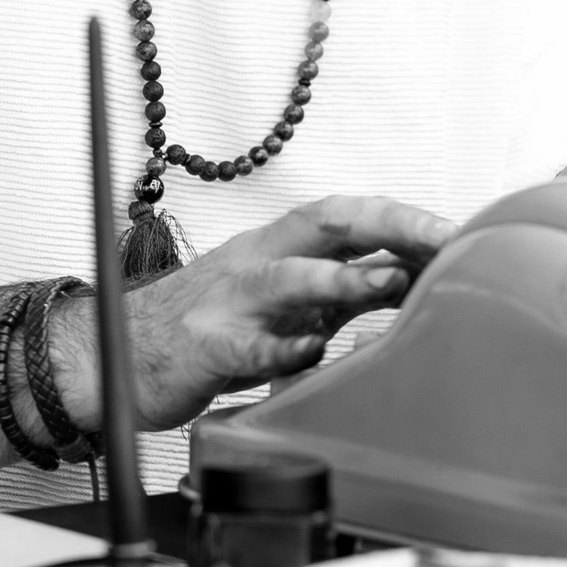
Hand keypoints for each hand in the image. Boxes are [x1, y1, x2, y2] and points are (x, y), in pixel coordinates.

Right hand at [53, 195, 455, 431]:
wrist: (108, 352)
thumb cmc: (206, 326)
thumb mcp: (278, 300)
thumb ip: (338, 287)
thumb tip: (410, 277)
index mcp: (277, 245)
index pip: (349, 214)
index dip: (403, 215)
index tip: (458, 229)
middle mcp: (256, 260)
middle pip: (327, 223)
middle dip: (390, 225)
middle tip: (444, 240)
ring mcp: (228, 301)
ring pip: (286, 277)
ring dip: (342, 276)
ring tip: (391, 281)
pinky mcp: (203, 348)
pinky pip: (247, 348)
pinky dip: (282, 348)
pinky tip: (312, 350)